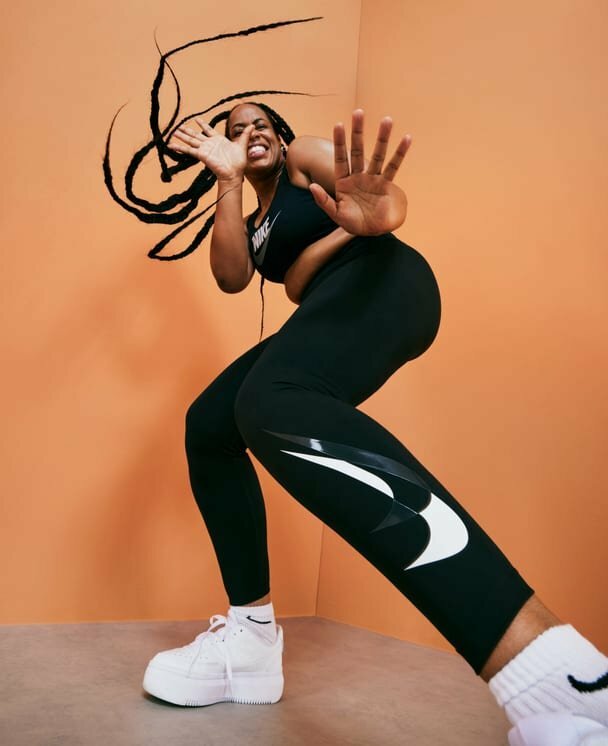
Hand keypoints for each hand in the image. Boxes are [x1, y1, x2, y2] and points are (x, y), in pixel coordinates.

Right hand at [168, 118, 254, 181]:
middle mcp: (209, 144)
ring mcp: (204, 149)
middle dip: (187, 130)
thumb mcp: (242, 144)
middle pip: (196, 135)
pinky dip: (180, 148)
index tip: (196, 119)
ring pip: (191, 140)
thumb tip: (253, 126)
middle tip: (179, 126)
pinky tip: (171, 145)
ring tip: (172, 132)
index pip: (208, 130)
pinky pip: (189, 150)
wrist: (234, 173)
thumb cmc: (238, 162)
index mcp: (218, 140)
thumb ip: (245, 134)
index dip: (202, 124)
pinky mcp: (201, 155)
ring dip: (182, 136)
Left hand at [309, 109, 410, 234]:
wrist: (374, 232)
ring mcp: (373, 179)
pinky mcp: (387, 185)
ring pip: (378, 155)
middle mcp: (358, 177)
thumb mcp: (336, 214)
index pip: (340, 159)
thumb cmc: (353, 224)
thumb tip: (311, 186)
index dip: (340, 143)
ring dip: (382, 138)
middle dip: (357, 133)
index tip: (339, 124)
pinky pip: (394, 167)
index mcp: (343, 183)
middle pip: (357, 151)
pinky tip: (406, 138)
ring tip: (387, 119)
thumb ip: (324, 201)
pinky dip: (400, 153)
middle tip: (358, 112)